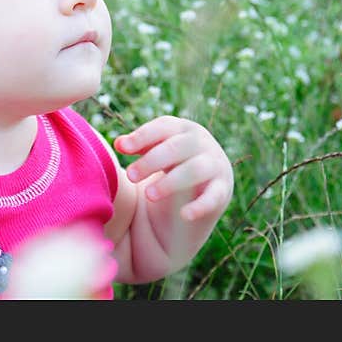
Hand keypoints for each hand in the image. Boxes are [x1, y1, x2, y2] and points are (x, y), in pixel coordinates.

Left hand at [114, 116, 232, 221]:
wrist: (202, 190)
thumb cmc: (171, 165)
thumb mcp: (154, 153)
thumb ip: (137, 147)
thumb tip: (119, 143)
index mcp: (184, 129)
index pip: (164, 127)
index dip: (143, 136)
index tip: (122, 149)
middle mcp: (203, 143)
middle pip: (177, 147)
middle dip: (152, 161)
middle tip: (131, 176)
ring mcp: (216, 165)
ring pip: (194, 169)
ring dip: (170, 182)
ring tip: (149, 195)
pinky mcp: (223, 191)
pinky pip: (213, 197)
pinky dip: (200, 206)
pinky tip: (184, 215)